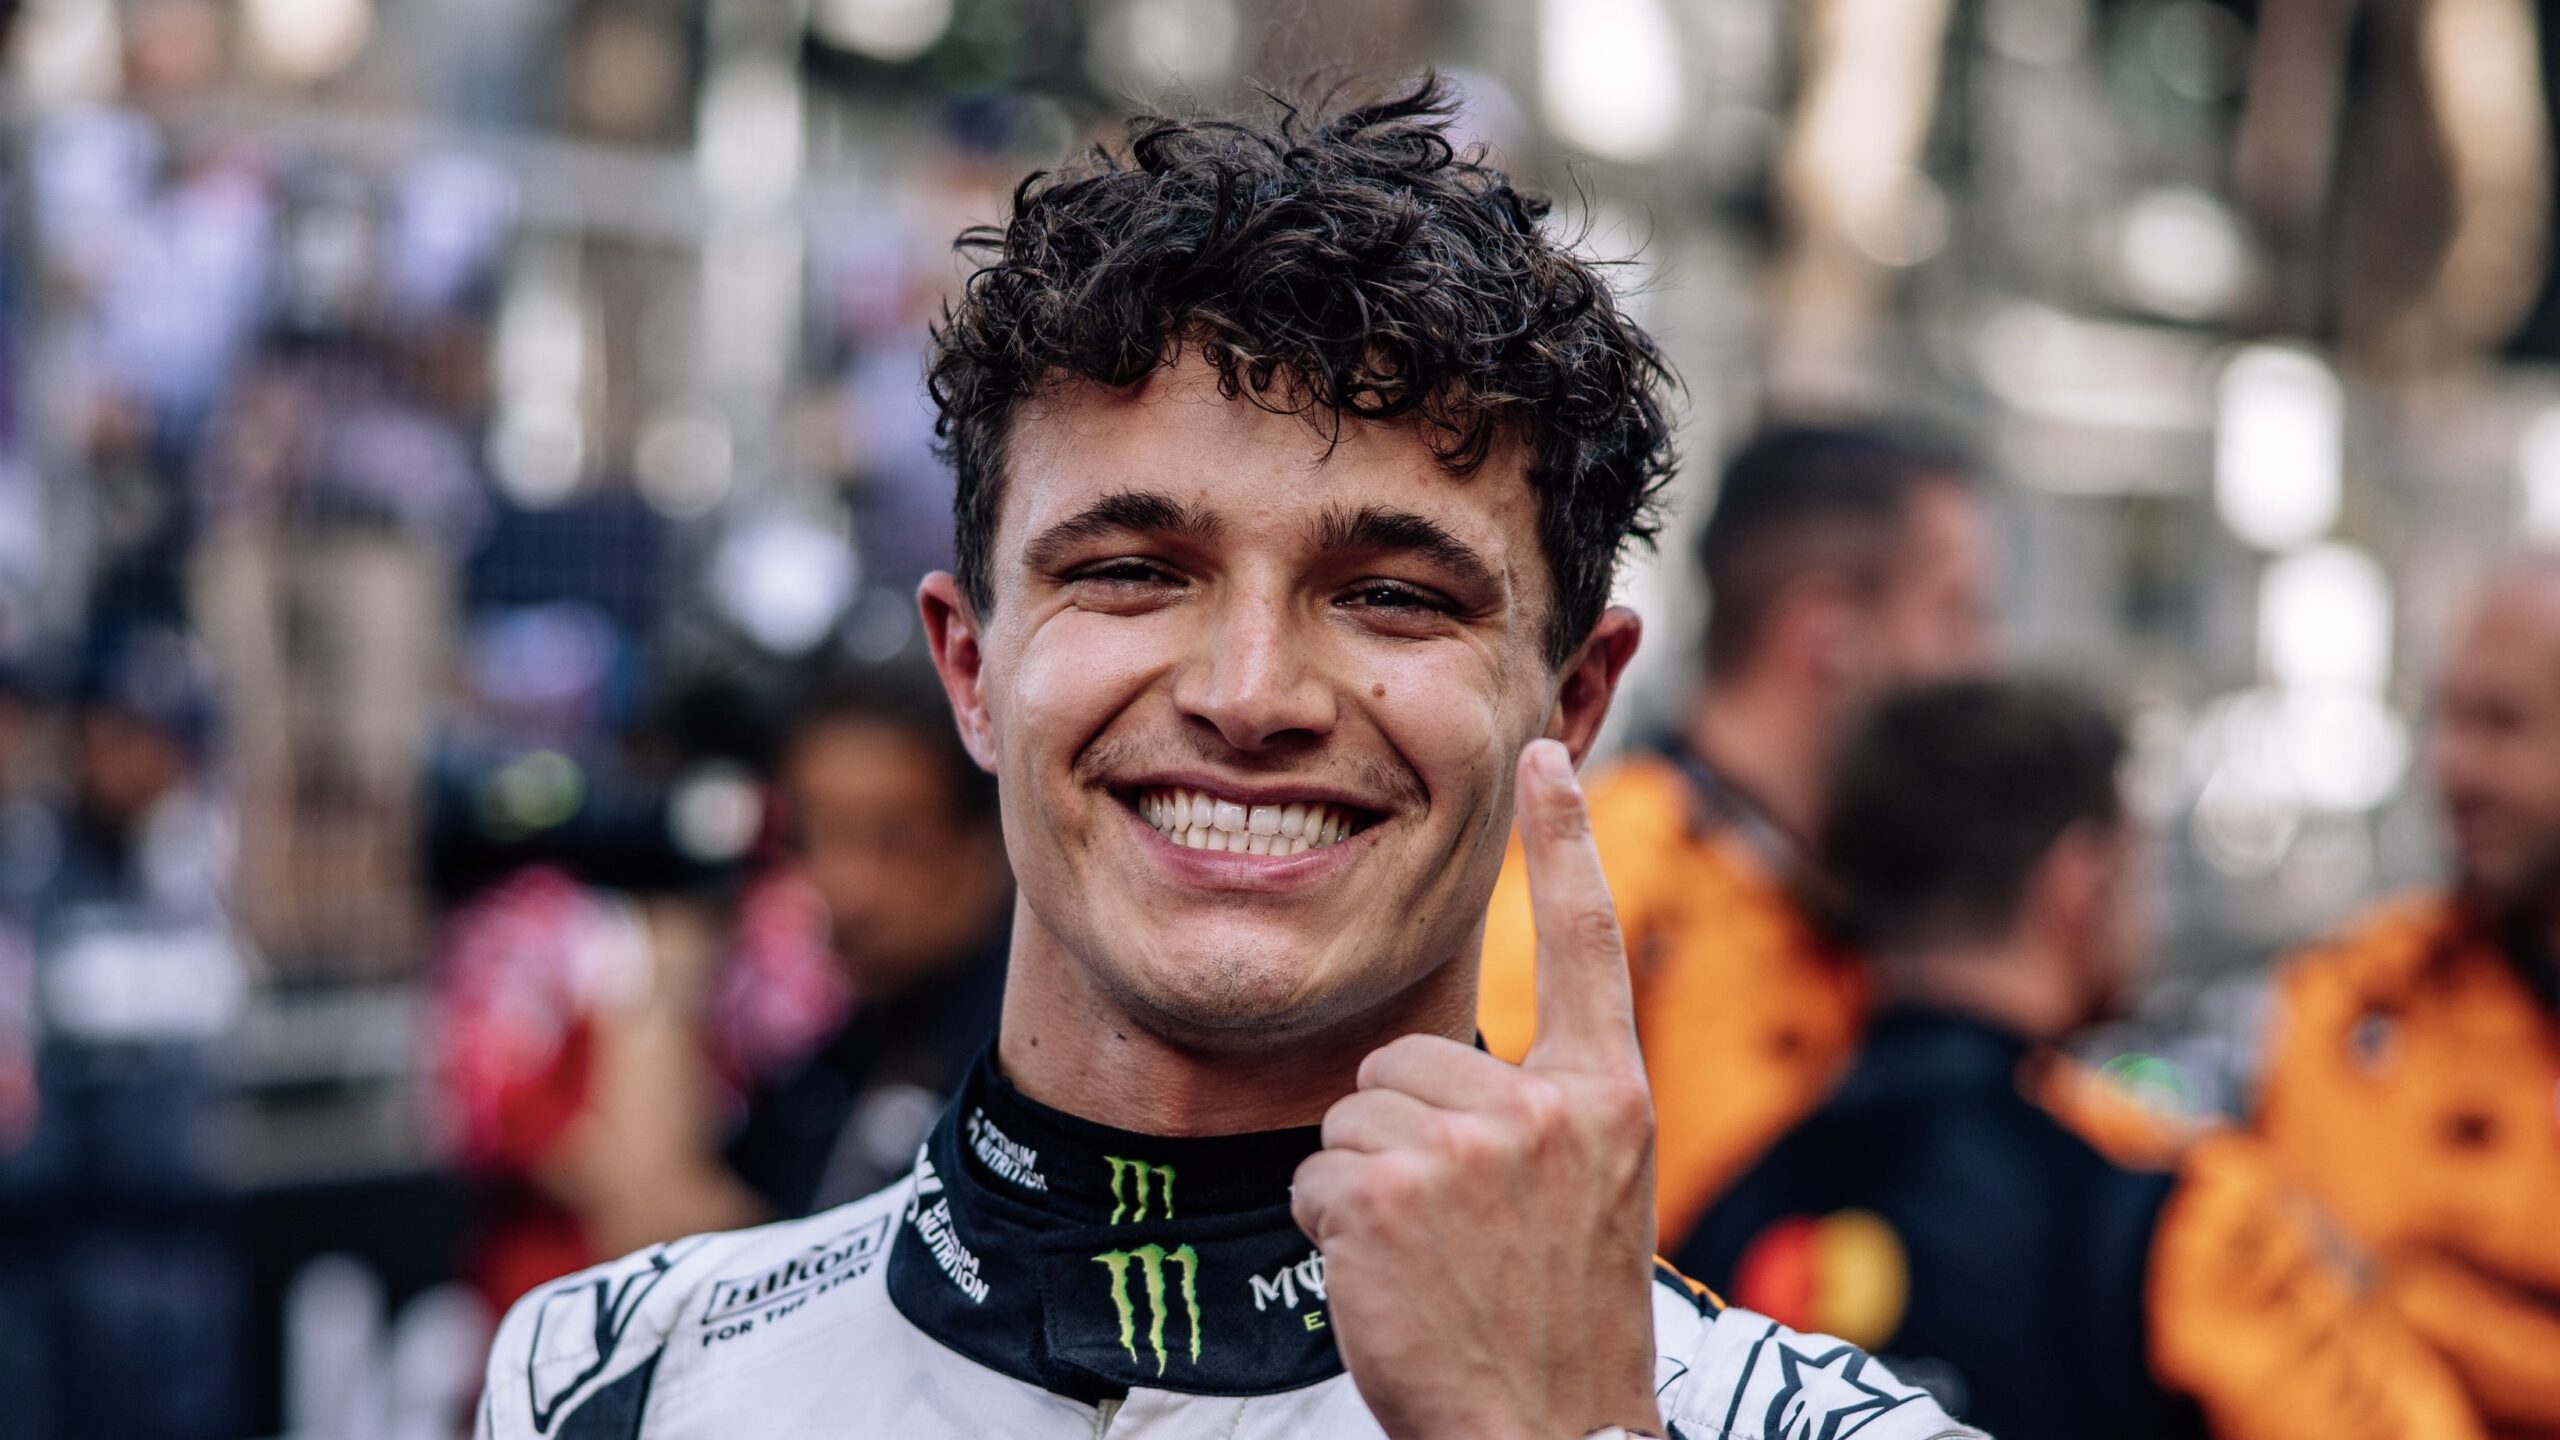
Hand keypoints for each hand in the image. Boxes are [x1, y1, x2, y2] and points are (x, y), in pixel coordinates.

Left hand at [1292, 739, 1660, 1439]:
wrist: (1550, 1435)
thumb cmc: (1557, 1325)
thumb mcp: (1590, 1197)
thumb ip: (1543, 1113)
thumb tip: (1443, 1072)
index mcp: (1607, 1098)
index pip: (1587, 943)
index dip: (1564, 840)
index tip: (1545, 753)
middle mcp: (1544, 1107)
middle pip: (1405, 1060)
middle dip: (1403, 1136)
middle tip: (1457, 1233)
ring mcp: (1464, 1148)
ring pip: (1353, 1113)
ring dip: (1366, 1186)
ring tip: (1430, 1260)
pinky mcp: (1382, 1193)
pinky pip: (1315, 1175)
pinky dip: (1330, 1233)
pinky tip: (1389, 1282)